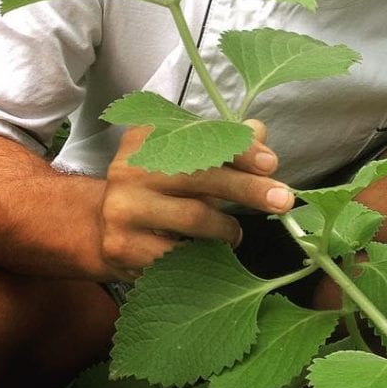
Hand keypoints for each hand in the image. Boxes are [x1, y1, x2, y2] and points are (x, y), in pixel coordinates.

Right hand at [97, 119, 293, 280]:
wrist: (102, 226)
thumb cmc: (160, 186)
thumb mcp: (189, 158)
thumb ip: (225, 145)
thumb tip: (259, 132)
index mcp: (150, 135)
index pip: (202, 137)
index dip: (240, 150)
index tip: (272, 163)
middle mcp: (131, 167)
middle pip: (201, 176)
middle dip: (248, 189)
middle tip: (284, 200)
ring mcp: (123, 207)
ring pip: (194, 218)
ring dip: (227, 228)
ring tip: (235, 233)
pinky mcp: (122, 247)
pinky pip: (177, 255)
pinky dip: (202, 256)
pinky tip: (209, 254)